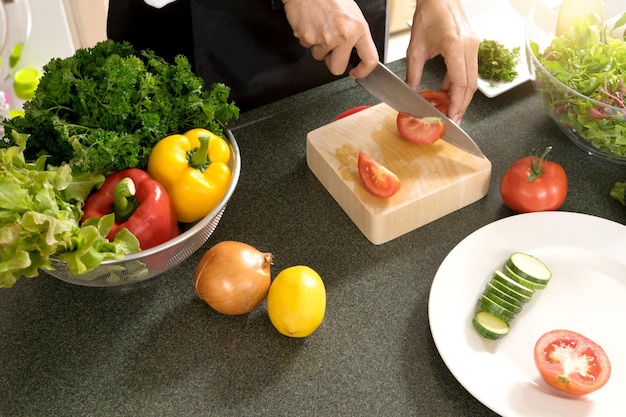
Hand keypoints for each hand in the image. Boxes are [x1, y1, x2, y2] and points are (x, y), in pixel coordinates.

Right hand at [282, 0, 378, 77]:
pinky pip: (308, 47)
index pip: (369, 59)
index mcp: (359, 28)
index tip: (356, 73)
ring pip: (320, 57)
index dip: (363, 71)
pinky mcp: (309, 38)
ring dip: (319, 47)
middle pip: (337, 68)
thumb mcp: (352, 14)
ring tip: (320, 28)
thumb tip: (356, 53)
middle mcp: (344, 35)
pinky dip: (308, 39)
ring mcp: (326, 38)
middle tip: (330, 48)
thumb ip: (356, 35)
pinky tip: (312, 25)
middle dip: (332, 61)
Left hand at [406, 0, 478, 123]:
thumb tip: (411, 93)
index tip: (452, 119)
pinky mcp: (472, 45)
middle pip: (471, 85)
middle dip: (462, 106)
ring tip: (450, 110)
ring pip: (472, 79)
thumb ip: (413, 73)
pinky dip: (460, 83)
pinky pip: (469, 70)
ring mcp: (474, 45)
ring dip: (462, 96)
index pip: (461, 83)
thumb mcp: (415, 47)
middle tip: (453, 121)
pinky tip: (448, 92)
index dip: (457, 104)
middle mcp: (469, 46)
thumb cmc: (428, 14)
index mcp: (456, 46)